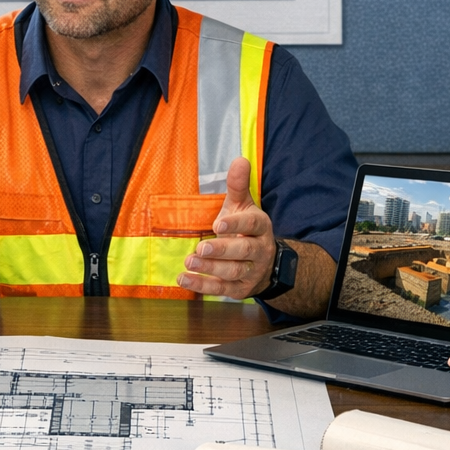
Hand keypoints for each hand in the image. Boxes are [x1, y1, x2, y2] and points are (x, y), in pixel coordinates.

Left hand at [177, 157, 275, 298]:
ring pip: (233, 271)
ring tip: (189, 262)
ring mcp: (251, 271)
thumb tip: (239, 159)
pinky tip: (184, 279)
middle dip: (222, 250)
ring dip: (210, 268)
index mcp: (260, 226)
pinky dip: (202, 286)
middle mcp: (259, 250)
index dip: (236, 224)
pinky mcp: (240, 289)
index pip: (252, 223)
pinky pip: (222, 289)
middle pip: (243, 251)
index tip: (218, 224)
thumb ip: (238, 185)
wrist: (264, 264)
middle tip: (201, 248)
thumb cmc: (246, 229)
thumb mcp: (243, 206)